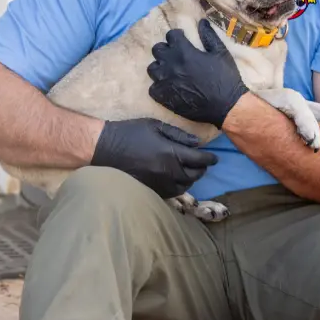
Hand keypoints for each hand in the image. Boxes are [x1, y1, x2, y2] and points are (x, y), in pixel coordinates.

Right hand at [90, 117, 216, 198]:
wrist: (105, 147)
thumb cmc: (130, 132)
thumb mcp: (156, 126)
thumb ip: (179, 135)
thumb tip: (197, 144)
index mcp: (170, 153)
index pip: (198, 160)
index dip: (209, 159)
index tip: (214, 158)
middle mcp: (167, 171)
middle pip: (194, 175)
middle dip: (201, 169)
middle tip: (203, 164)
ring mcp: (158, 183)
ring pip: (184, 187)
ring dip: (190, 179)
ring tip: (190, 172)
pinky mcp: (150, 189)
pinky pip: (171, 193)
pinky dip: (178, 187)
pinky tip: (177, 180)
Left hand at [148, 19, 248, 127]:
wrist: (226, 106)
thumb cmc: (226, 78)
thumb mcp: (221, 53)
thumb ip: (209, 36)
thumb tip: (201, 21)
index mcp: (184, 51)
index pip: (171, 35)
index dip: (177, 37)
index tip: (183, 42)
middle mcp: (171, 64)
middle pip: (157, 50)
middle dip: (166, 50)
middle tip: (176, 57)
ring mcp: (165, 82)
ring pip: (152, 69)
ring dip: (160, 68)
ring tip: (170, 73)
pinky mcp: (165, 98)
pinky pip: (152, 89)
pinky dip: (159, 87)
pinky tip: (169, 88)